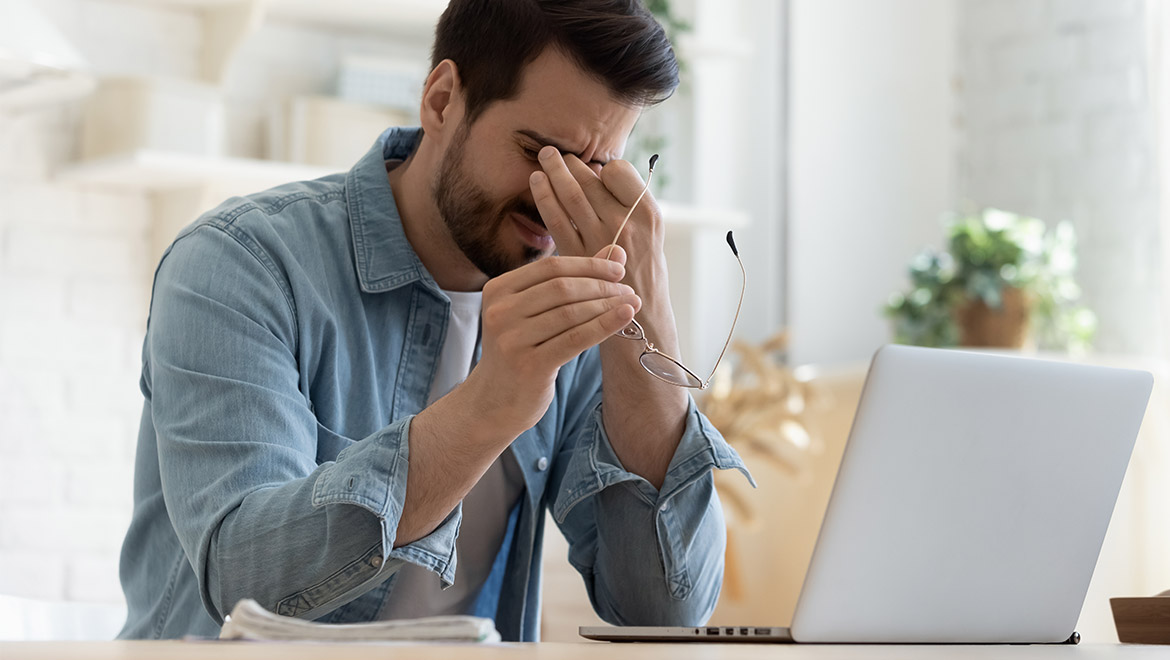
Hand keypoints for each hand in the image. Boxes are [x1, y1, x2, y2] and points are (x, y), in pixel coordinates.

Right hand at [464, 248, 641, 435]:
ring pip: (571, 313)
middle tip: (628, 289)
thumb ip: (571, 280)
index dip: (588, 265)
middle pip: (562, 288)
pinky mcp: (529, 365)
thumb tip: (616, 252)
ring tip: (631, 304)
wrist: (495, 402)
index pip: (550, 267)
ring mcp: (512, 339)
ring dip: (607, 305)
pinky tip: (625, 317)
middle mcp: (500, 312)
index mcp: (498, 290)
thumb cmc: (522, 350)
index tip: (618, 269)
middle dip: (601, 285)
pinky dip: (604, 325)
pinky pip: (575, 339)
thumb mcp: (537, 313)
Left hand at [529, 147, 664, 279]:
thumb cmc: (645, 274)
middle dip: (570, 163)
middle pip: (591, 180)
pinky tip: (537, 184)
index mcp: (648, 213)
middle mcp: (626, 223)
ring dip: (554, 172)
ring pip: (571, 195)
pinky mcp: (577, 256)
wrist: (641, 320)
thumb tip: (598, 174)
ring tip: (544, 158)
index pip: (618, 171)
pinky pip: (556, 219)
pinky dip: (544, 197)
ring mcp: (601, 239)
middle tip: (554, 152)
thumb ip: (629, 207)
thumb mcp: (652, 236)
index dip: (603, 168)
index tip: (594, 169)